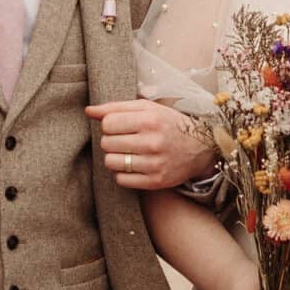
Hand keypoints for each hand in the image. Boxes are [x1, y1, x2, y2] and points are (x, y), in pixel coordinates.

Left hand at [87, 100, 215, 191]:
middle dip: (111, 141)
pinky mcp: (155, 181)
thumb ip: (117, 107)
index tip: (120, 126)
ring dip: (115, 158)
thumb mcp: (148, 108)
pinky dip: (123, 173)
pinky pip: (121, 180)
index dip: (109, 125)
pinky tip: (134, 166)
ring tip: (128, 153)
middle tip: (125, 140)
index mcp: (150, 119)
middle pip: (106, 143)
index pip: (107, 124)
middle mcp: (152, 142)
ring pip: (111, 163)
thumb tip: (88, 111)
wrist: (201, 148)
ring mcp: (154, 163)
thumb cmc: (169, 124)